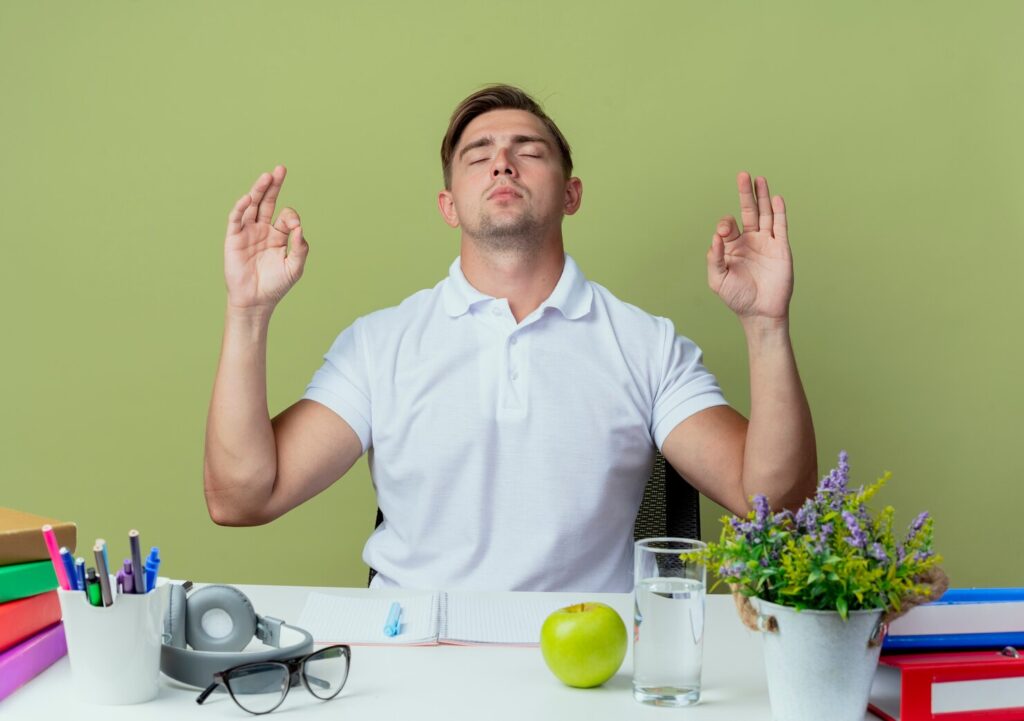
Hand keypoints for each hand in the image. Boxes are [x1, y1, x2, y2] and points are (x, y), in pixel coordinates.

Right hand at [224, 165, 307, 311]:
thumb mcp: (295, 267)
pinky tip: (249, 198)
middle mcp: (263, 230)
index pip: (286, 216)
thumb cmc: (276, 285)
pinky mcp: (234, 238)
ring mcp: (247, 232)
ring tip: (267, 176)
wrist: (255, 301)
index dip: (291, 217)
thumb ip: (300, 248)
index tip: (294, 226)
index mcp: (279, 235)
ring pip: (252, 206)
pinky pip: (236, 219)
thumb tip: (300, 228)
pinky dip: (241, 208)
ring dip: (259, 190)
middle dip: (274, 186)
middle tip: (280, 169)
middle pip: (268, 202)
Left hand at [707, 172, 792, 323]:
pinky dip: (779, 212)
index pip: (728, 226)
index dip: (725, 225)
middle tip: (743, 175)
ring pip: (765, 214)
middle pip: (748, 211)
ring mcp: (766, 243)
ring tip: (760, 179)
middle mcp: (750, 241)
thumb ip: (714, 258)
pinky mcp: (781, 248)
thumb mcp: (718, 280)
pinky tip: (775, 198)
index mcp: (732, 247)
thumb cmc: (737, 298)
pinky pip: (780, 226)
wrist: (760, 312)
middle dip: (745, 194)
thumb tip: (715, 238)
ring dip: (762, 197)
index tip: (724, 232)